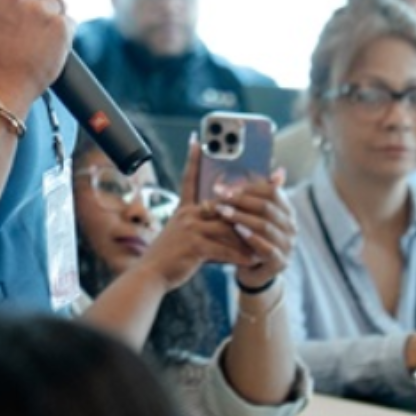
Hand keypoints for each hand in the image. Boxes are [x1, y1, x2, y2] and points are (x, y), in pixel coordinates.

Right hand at [132, 143, 266, 290]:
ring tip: (263, 244)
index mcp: (184, 210)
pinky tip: (251, 260)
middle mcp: (187, 214)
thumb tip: (226, 222)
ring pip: (227, 229)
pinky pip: (224, 249)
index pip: (189, 180)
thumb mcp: (182, 235)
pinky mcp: (194, 246)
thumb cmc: (169, 257)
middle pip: (223, 207)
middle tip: (265, 211)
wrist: (150, 274)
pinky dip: (239, 256)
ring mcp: (190, 229)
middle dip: (244, 212)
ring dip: (247, 238)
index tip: (197, 141)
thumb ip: (202, 227)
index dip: (193, 160)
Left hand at [209, 168, 293, 290]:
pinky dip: (252, 238)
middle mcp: (291, 226)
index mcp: (286, 211)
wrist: (253, 272)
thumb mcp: (253, 215)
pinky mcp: (280, 262)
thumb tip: (278, 169)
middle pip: (267, 207)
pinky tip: (237, 230)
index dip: (248, 186)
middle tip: (220, 196)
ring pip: (265, 226)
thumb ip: (258, 194)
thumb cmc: (251, 238)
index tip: (226, 186)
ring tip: (222, 212)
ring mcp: (287, 245)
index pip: (272, 191)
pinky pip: (267, 248)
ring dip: (242, 217)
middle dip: (241, 200)